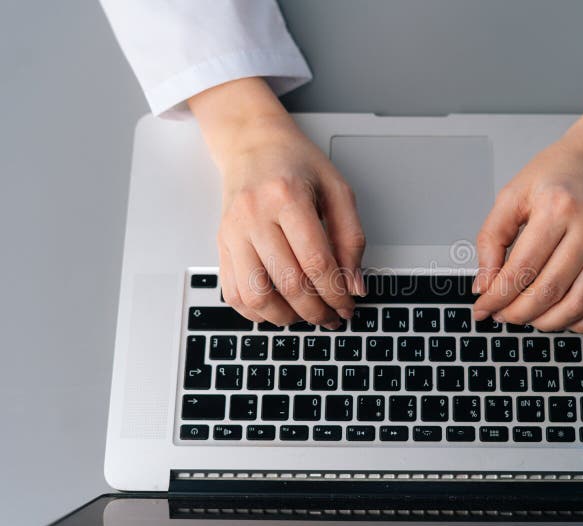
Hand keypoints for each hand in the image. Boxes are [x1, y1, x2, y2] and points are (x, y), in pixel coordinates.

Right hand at [189, 78, 365, 327]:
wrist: (252, 144)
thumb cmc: (296, 163)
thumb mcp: (337, 189)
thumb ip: (352, 238)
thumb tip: (355, 285)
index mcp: (287, 196)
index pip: (316, 261)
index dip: (336, 293)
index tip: (348, 306)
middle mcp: (254, 215)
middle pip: (287, 283)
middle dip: (316, 311)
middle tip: (332, 317)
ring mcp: (233, 232)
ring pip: (255, 296)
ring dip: (285, 318)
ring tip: (305, 315)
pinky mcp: (220, 245)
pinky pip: (232, 293)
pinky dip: (256, 312)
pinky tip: (277, 308)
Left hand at [472, 83, 582, 331]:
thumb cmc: (558, 172)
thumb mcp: (512, 194)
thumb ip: (491, 240)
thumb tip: (484, 285)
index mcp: (557, 207)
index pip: (522, 268)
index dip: (497, 296)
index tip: (483, 308)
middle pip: (550, 290)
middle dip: (518, 313)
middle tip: (502, 316)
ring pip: (580, 303)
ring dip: (549, 322)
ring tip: (528, 318)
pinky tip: (563, 318)